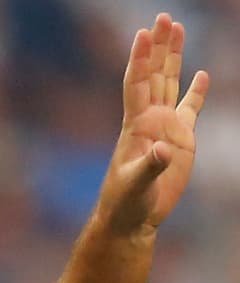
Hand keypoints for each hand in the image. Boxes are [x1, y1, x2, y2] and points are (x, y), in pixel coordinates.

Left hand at [98, 12, 208, 233]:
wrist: (132, 217)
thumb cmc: (125, 203)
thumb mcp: (135, 186)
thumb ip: (150, 167)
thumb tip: (163, 150)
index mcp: (136, 125)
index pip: (137, 84)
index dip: (139, 59)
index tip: (142, 34)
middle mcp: (149, 119)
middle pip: (154, 74)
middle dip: (159, 46)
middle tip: (163, 17)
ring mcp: (165, 126)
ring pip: (170, 83)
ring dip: (173, 57)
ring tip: (176, 29)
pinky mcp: (180, 139)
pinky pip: (190, 108)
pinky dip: (196, 90)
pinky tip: (202, 73)